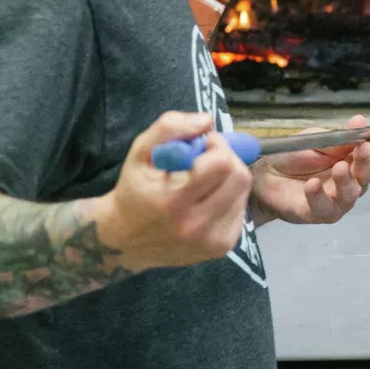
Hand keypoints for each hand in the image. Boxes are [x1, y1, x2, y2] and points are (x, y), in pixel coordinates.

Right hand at [93, 111, 253, 270]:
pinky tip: (209, 199)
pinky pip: (240, 209)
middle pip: (239, 177)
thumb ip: (170, 127)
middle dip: (227, 159)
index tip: (202, 145)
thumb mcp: (141, 152)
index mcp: (174, 202)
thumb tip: (207, 120)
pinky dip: (229, 198)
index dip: (215, 146)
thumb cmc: (134, 190)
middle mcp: (196, 226)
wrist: (126, 239)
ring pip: (243, 192)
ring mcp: (211, 241)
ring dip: (229, 178)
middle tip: (208, 159)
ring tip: (206, 180)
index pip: (221, 164)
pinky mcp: (221, 248)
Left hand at [250, 115, 369, 224]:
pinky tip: (311, 185)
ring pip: (352, 193)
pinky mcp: (320, 213)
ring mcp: (338, 198)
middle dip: (367, 160)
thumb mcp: (318, 140)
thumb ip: (340, 137)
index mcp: (355, 156)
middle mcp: (352, 179)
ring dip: (347, 180)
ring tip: (338, 168)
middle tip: (363, 148)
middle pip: (369, 173)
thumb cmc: (294, 155)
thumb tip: (361, 121)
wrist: (265, 174)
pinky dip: (319, 196)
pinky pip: (326, 208)